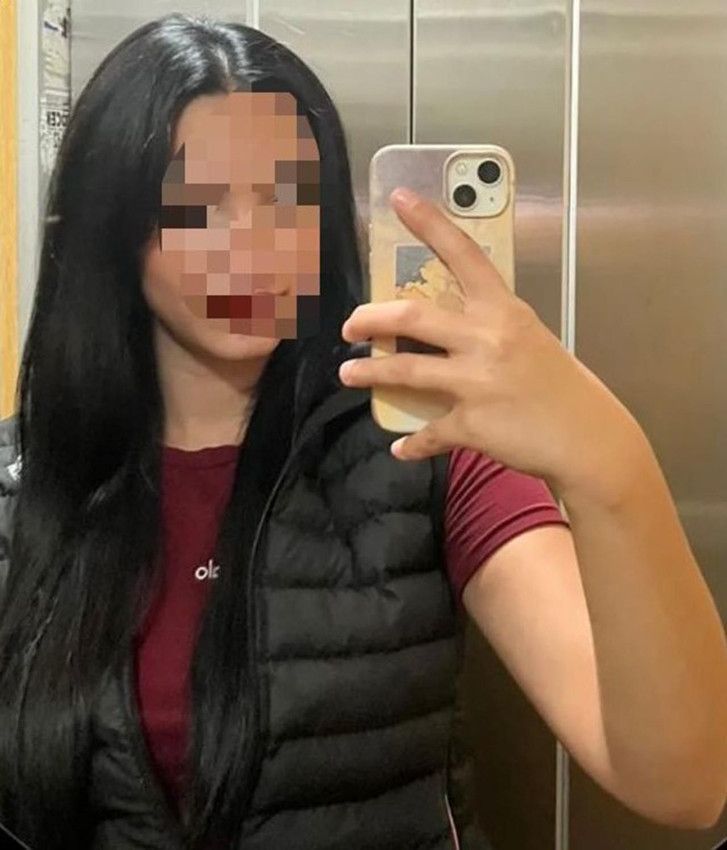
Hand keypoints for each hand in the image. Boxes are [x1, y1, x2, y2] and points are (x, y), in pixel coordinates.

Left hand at [339, 186, 639, 496]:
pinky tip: (399, 447)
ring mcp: (477, 381)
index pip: (463, 253)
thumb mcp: (529, 339)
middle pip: (413, 315)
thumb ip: (490, 329)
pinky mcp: (472, 424)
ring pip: (406, 370)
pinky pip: (428, 433)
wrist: (588, 439)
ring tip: (349, 375)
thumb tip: (449, 332)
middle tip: (351, 326)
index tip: (398, 197)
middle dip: (371, 318)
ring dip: (370, 373)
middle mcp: (488, 338)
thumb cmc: (562, 387)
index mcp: (504, 310)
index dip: (428, 222)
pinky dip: (411, 443)